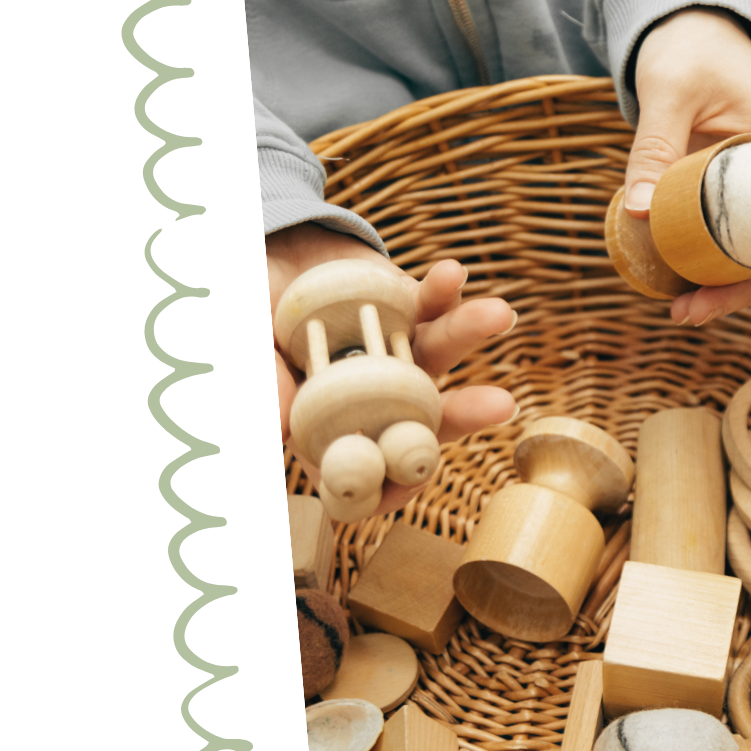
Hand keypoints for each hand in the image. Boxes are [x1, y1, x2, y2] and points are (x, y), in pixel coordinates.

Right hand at [265, 225, 517, 516]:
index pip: (367, 476)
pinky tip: (451, 273)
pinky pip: (434, 304)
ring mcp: (401, 357)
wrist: (276, 263)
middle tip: (499, 404)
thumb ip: (264, 382)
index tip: (412, 481)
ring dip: (468, 335)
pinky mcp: (414, 312)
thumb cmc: (255, 319)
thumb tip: (274, 425)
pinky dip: (444, 290)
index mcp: (333, 428)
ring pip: (440, 356)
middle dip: (462, 414)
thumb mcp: (250, 348)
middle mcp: (377, 401)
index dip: (390, 487)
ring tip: (496, 314)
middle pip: (424, 421)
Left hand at [624, 7, 750, 327]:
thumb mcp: (667, 90)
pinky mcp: (729, 191)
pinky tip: (677, 287)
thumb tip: (637, 212)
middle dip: (744, 289)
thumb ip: (654, 145)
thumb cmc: (689, 49)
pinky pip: (728, 236)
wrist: (689, 29)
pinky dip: (709, 264)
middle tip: (694, 313)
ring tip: (681, 313)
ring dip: (724, 286)